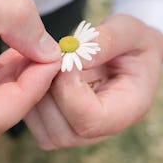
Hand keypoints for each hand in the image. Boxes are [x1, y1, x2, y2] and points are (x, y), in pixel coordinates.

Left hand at [25, 14, 162, 148]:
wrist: (130, 52)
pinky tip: (35, 69)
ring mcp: (82, 131)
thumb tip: (73, 55)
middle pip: (64, 133)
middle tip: (50, 58)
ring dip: (35, 94)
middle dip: (48, 92)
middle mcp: (105, 129)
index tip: (66, 58)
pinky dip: (28, 96)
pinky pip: (36, 122)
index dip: (68, 90)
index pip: (90, 121)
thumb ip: (107, 40)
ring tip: (42, 61)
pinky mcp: (63, 124)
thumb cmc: (134, 41)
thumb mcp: (129, 30)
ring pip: (44, 132)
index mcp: (128, 109)